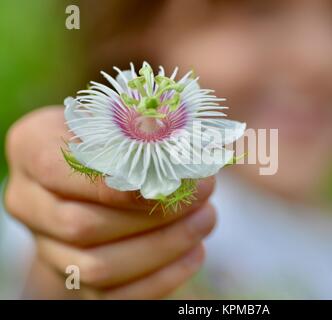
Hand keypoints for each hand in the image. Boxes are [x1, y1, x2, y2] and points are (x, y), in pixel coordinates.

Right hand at [4, 106, 215, 298]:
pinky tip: (195, 252)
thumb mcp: (122, 119)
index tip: (167, 180)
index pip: (59, 169)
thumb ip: (143, 131)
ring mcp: (48, 247)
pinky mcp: (75, 280)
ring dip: (163, 245)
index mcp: (31, 148)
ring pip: (98, 267)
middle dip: (153, 214)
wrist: (99, 176)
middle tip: (203, 193)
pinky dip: (161, 279)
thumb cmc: (118, 137)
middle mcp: (29, 202)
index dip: (114, 181)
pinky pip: (114, 297)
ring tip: (206, 219)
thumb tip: (188, 156)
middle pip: (81, 225)